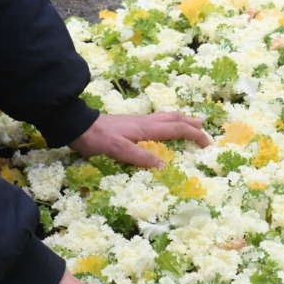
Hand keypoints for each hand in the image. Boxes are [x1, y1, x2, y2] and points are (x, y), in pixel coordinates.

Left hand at [69, 112, 210, 168]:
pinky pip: (156, 121)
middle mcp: (144, 122)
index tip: (207, 144)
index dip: (194, 135)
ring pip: (165, 118)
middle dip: (191, 124)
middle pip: (174, 119)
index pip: (176, 129)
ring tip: (190, 124)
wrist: (76, 125)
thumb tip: (165, 165)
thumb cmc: (96, 139)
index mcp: (145, 128)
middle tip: (205, 130)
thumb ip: (140, 157)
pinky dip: (168, 123)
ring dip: (181, 121)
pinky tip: (163, 129)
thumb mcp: (118, 150)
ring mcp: (137, 122)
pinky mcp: (129, 125)